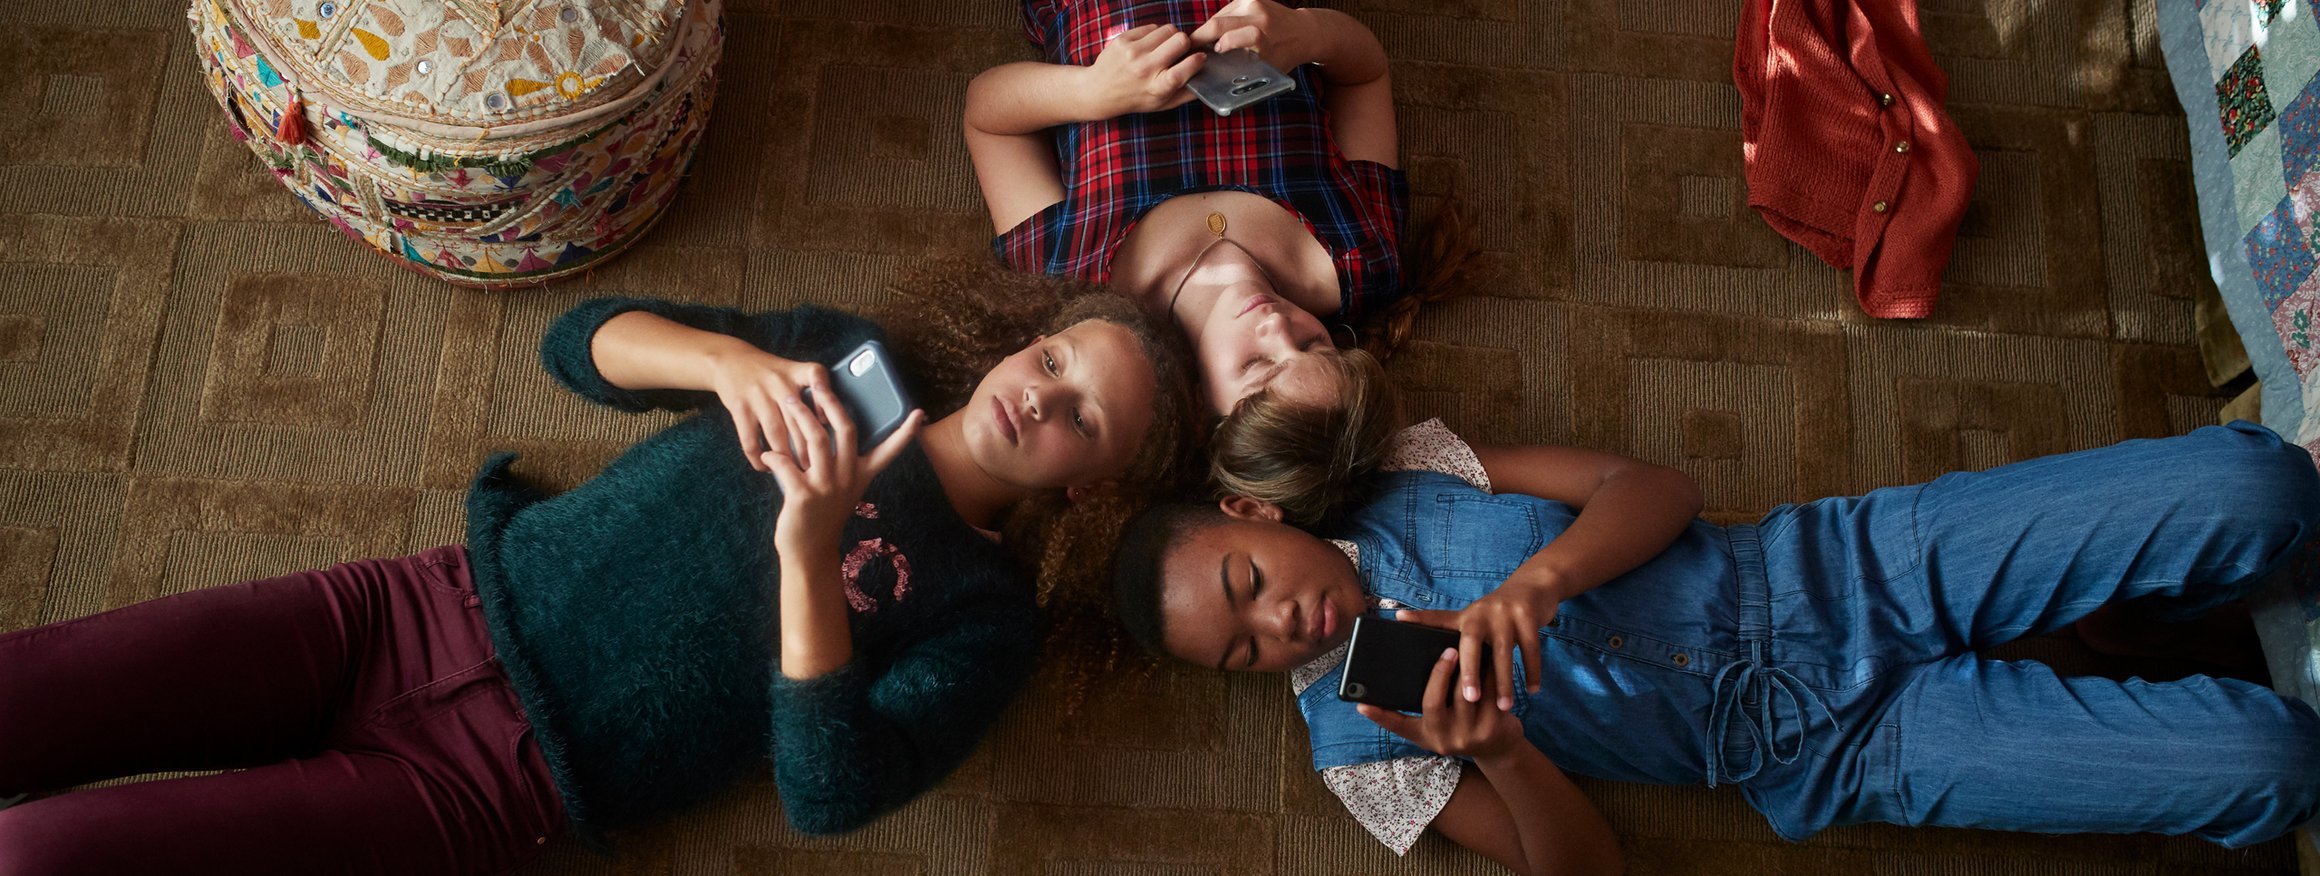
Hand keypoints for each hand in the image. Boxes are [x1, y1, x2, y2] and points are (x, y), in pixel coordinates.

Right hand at [702, 346, 835, 472]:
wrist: (730, 361)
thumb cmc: (769, 372)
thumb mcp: (791, 370)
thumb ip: (811, 389)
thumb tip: (830, 422)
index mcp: (795, 372)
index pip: (816, 375)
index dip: (825, 398)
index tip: (828, 422)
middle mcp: (779, 383)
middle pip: (799, 418)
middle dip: (811, 447)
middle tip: (820, 469)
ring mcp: (758, 396)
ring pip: (776, 433)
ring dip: (787, 457)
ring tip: (797, 473)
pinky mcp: (740, 408)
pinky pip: (750, 439)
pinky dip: (758, 457)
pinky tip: (766, 467)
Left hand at [761, 392, 925, 554]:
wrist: (809, 552)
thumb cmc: (822, 515)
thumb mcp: (841, 489)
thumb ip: (840, 464)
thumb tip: (828, 431)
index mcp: (860, 475)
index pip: (888, 450)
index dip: (904, 432)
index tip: (918, 413)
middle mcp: (847, 478)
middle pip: (846, 430)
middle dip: (831, 402)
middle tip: (817, 384)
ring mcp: (826, 487)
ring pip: (817, 440)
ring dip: (802, 416)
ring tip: (788, 401)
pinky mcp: (803, 496)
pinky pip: (787, 466)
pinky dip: (775, 456)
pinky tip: (767, 453)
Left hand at [1085, 23, 1206, 115]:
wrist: (1099, 91)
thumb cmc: (1135, 98)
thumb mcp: (1163, 104)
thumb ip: (1187, 93)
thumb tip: (1209, 79)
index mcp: (1158, 87)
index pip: (1186, 67)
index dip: (1198, 59)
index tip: (1199, 58)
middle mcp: (1145, 68)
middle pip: (1180, 40)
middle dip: (1185, 43)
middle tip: (1180, 50)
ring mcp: (1133, 52)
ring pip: (1167, 29)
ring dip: (1170, 36)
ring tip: (1163, 47)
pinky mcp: (1123, 39)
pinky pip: (1151, 27)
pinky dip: (1154, 34)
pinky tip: (1148, 46)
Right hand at [1190, 0, 1320, 68]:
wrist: (1303, 31)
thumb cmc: (1284, 55)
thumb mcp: (1267, 69)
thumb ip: (1244, 70)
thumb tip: (1214, 77)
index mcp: (1264, 37)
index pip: (1234, 37)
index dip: (1217, 45)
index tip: (1205, 56)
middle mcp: (1259, 17)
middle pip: (1218, 23)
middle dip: (1199, 37)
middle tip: (1188, 49)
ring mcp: (1254, 3)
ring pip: (1218, 15)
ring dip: (1208, 29)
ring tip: (1203, 43)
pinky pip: (1225, 10)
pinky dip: (1219, 21)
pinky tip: (1218, 32)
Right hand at [1358, 646, 1527, 760]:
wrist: (1498, 750)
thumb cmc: (1461, 728)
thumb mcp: (1437, 728)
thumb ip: (1422, 709)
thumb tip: (1393, 682)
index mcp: (1427, 735)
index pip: (1399, 725)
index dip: (1379, 716)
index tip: (1360, 704)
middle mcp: (1445, 739)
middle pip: (1434, 702)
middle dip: (1440, 673)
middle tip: (1447, 650)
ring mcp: (1469, 735)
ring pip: (1465, 694)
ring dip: (1468, 668)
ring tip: (1469, 647)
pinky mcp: (1493, 727)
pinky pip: (1490, 693)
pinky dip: (1490, 674)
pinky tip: (1489, 658)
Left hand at [1397, 572, 1563, 710]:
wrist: (1532, 587)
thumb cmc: (1497, 613)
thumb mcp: (1473, 618)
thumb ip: (1448, 628)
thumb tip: (1414, 636)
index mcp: (1464, 616)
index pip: (1438, 620)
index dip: (1419, 620)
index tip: (1400, 621)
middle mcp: (1481, 612)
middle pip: (1471, 644)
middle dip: (1470, 672)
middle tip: (1469, 699)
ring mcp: (1505, 613)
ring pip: (1504, 652)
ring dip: (1505, 681)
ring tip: (1504, 707)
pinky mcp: (1528, 616)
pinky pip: (1531, 648)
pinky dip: (1533, 671)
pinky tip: (1533, 690)